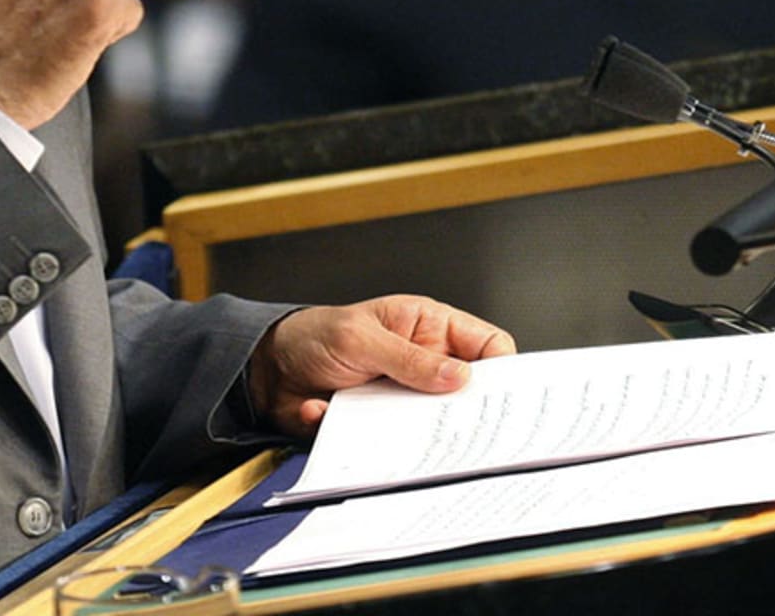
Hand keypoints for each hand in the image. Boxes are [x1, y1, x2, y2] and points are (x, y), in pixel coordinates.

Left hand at [247, 295, 515, 436]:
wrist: (267, 369)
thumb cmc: (315, 336)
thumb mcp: (360, 339)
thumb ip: (408, 358)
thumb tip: (461, 378)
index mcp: (428, 328)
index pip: (486, 345)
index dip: (503, 369)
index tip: (506, 397)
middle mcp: (424, 364)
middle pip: (469, 392)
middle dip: (470, 412)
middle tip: (470, 433)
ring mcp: (406, 397)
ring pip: (437, 425)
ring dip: (423, 434)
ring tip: (410, 438)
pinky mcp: (384, 426)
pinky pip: (397, 445)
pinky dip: (379, 446)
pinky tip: (348, 427)